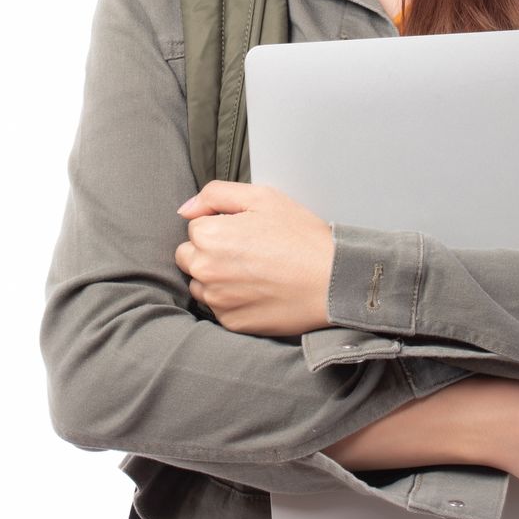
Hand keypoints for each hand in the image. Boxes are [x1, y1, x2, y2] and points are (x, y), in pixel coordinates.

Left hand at [174, 181, 334, 336]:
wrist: (333, 281)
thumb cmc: (301, 237)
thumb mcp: (262, 197)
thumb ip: (215, 195)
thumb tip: (185, 209)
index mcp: (209, 236)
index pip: (195, 226)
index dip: (220, 225)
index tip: (246, 231)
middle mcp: (206, 270)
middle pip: (189, 256)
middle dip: (208, 251)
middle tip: (245, 251)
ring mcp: (217, 300)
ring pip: (200, 284)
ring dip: (216, 277)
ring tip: (252, 272)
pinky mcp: (231, 323)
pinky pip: (218, 309)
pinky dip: (231, 300)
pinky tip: (257, 290)